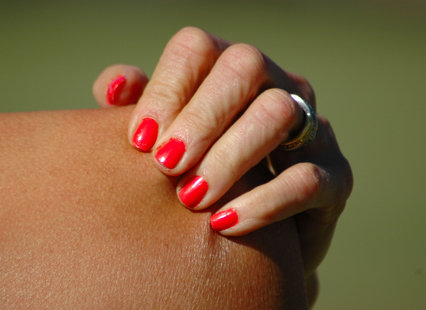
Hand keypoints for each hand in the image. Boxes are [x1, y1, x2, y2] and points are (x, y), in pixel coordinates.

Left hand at [92, 27, 352, 277]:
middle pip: (244, 66)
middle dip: (200, 118)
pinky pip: (306, 179)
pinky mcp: (335, 176)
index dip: (166, 88)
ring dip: (228, 157)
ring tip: (190, 198)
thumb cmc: (198, 174)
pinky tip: (223, 224)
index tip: (140, 141)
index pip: (198, 48)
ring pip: (277, 114)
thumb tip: (115, 87)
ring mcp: (311, 127)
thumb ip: (139, 108)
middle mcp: (275, 86)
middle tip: (166, 165)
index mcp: (229, 71)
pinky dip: (262, 202)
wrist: (247, 231)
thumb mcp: (164, 138)